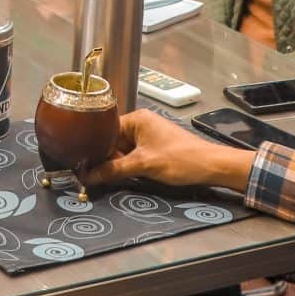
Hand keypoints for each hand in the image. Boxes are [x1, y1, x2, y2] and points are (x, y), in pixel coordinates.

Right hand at [82, 109, 254, 191]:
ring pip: (123, 150)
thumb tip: (87, 176)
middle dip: (106, 158)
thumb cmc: (180, 159)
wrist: (211, 167)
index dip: (95, 148)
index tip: (83, 163)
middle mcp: (141, 124)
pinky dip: (129, 166)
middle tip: (94, 174)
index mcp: (137, 119)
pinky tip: (124, 175)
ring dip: (118, 164)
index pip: (106, 130)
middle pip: (113, 142)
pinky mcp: (155, 148)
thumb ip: (113, 170)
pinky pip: (134, 155)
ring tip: (108, 176)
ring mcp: (149, 136)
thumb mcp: (143, 165)